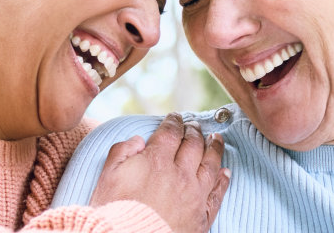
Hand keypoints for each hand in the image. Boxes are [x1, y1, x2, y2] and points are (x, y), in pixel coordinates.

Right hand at [89, 113, 230, 232]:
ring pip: (210, 164)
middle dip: (194, 131)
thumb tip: (139, 139)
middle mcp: (180, 175)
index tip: (175, 117)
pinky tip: (225, 172)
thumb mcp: (107, 177)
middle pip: (193, 144)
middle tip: (194, 125)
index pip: (171, 133)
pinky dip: (223, 180)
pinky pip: (218, 193)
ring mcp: (194, 195)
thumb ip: (122, 152)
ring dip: (214, 148)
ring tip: (215, 139)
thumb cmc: (113, 212)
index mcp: (156, 162)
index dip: (174, 122)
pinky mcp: (202, 216)